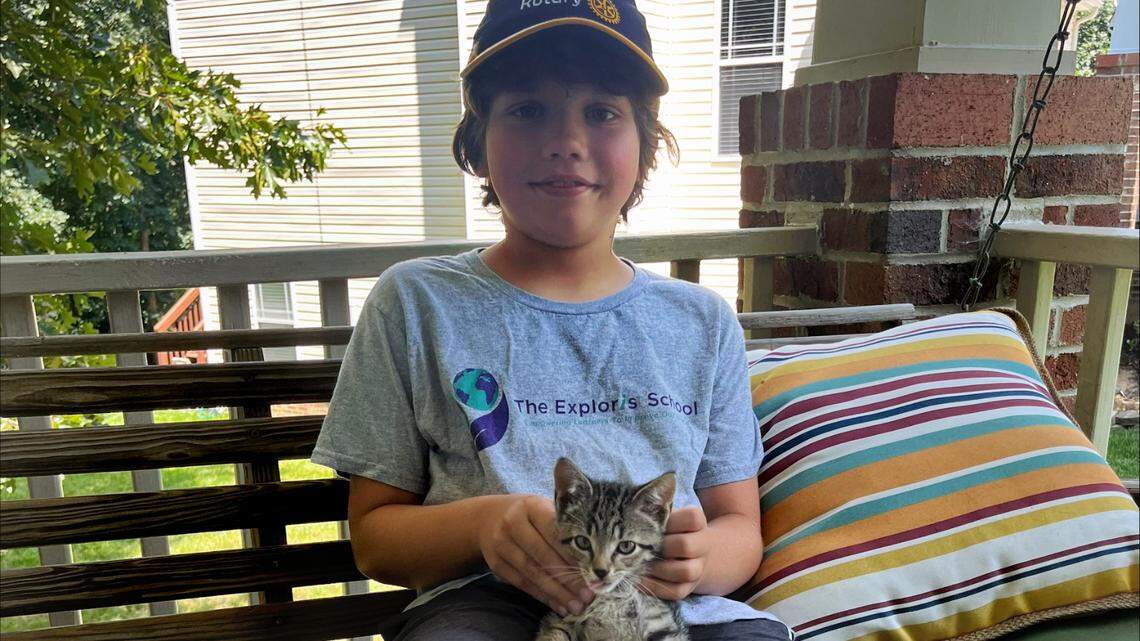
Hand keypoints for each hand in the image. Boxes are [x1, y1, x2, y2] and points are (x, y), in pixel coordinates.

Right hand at [477, 494, 593, 616]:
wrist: (489, 517)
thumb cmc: (530, 515)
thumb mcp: (544, 508)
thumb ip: (564, 526)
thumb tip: (594, 558)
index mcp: (531, 506)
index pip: (554, 531)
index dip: (572, 553)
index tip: (591, 571)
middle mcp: (513, 524)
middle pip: (543, 555)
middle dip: (568, 578)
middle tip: (588, 596)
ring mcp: (501, 544)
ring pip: (532, 573)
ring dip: (556, 593)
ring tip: (576, 606)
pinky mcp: (496, 564)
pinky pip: (522, 584)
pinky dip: (542, 597)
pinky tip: (558, 605)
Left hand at [641, 506, 709, 600]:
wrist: (692, 553)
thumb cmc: (671, 529)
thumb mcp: (669, 516)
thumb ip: (658, 510)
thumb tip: (641, 504)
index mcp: (698, 524)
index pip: (692, 518)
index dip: (671, 521)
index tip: (654, 522)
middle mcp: (702, 547)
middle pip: (686, 546)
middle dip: (661, 546)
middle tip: (644, 545)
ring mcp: (697, 569)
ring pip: (685, 572)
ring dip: (659, 569)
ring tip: (641, 564)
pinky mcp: (687, 587)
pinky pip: (675, 591)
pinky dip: (655, 587)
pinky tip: (638, 579)